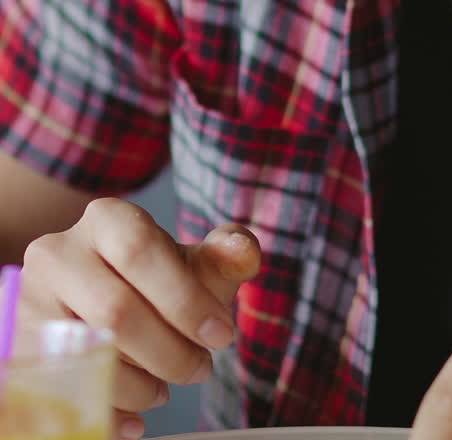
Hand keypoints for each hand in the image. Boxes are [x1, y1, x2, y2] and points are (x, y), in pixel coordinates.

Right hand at [19, 198, 260, 439]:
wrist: (91, 301)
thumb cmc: (153, 282)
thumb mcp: (191, 265)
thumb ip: (224, 258)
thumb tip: (243, 252)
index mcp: (105, 219)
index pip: (140, 250)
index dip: (184, 297)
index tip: (221, 335)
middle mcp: (57, 252)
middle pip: (116, 310)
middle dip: (170, 351)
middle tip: (200, 370)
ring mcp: (31, 301)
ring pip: (89, 354)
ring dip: (140, 385)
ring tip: (165, 388)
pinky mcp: (18, 346)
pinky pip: (64, 390)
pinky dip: (107, 411)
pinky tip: (134, 418)